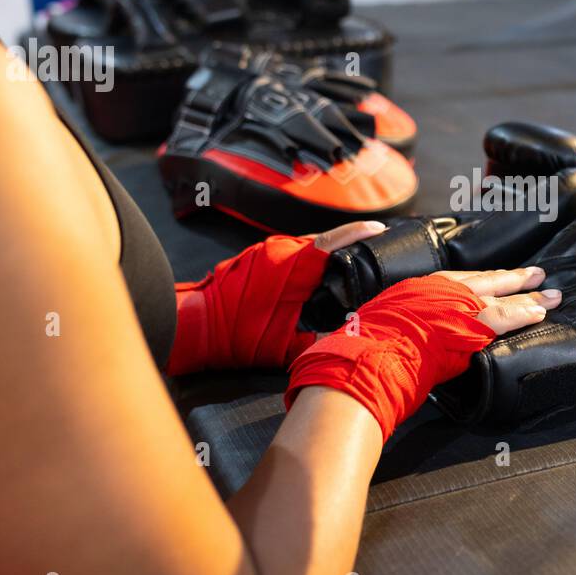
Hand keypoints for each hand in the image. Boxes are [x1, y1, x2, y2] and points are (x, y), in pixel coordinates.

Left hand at [166, 222, 388, 375]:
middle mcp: (279, 251)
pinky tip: (317, 274)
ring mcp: (266, 251)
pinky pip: (291, 252)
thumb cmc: (237, 336)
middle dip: (348, 244)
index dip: (358, 234)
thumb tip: (342, 336)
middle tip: (373, 251)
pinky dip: (307, 260)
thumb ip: (315, 337)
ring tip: (350, 263)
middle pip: (323, 240)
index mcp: (292, 266)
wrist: (195, 327)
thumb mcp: (284, 345)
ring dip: (326, 253)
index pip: (332, 242)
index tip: (380, 229)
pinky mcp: (257, 256)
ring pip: (306, 245)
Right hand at [286, 268, 561, 440]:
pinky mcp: (469, 324)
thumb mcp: (387, 320)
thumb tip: (415, 330)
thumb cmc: (370, 343)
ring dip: (528, 297)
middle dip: (514, 279)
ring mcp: (457, 304)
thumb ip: (408, 318)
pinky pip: (503, 318)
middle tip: (538, 274)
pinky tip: (540, 313)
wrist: (371, 353)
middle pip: (487, 281)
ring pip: (501, 297)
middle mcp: (442, 289)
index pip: (463, 280)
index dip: (486, 280)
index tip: (503, 278)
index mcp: (422, 286)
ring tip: (552, 295)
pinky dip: (522, 314)